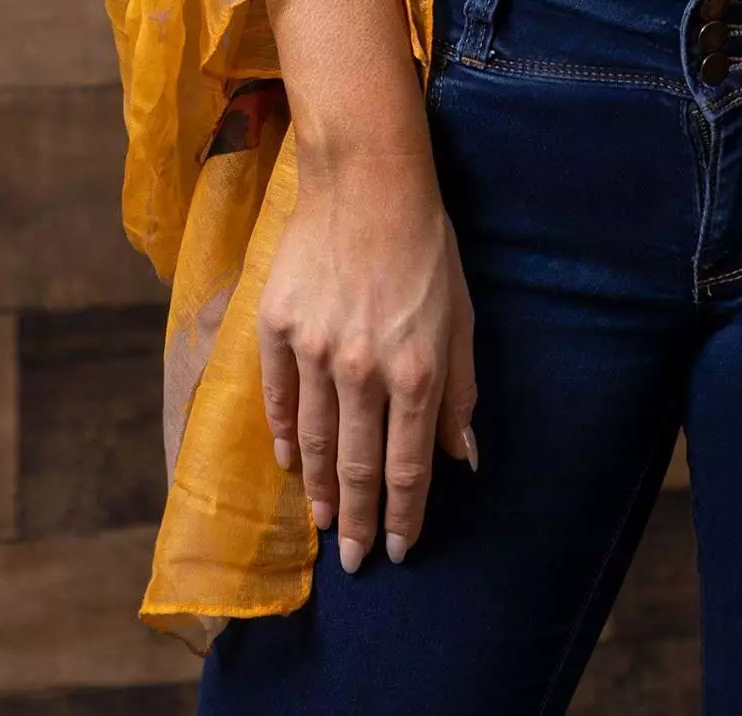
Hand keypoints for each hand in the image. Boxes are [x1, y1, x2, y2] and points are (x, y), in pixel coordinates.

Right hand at [257, 142, 477, 571]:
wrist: (367, 180)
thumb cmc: (425, 245)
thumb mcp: (461, 316)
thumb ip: (460, 390)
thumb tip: (464, 457)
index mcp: (416, 372)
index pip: (408, 467)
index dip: (403, 514)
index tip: (398, 548)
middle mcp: (363, 372)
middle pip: (357, 468)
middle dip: (356, 521)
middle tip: (352, 562)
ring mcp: (314, 351)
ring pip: (316, 442)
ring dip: (319, 490)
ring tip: (321, 524)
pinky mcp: (277, 327)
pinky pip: (279, 398)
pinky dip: (286, 435)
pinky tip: (291, 461)